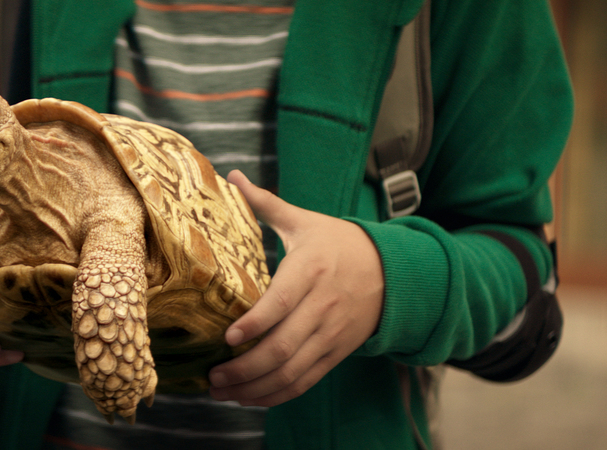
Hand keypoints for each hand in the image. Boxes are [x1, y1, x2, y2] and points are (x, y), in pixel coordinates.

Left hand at [207, 170, 383, 406]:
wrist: (393, 271)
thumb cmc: (339, 243)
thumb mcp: (305, 221)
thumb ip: (266, 203)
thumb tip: (233, 176)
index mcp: (311, 271)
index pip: (282, 303)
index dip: (255, 324)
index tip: (228, 338)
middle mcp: (322, 306)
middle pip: (284, 347)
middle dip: (245, 368)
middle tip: (213, 377)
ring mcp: (331, 334)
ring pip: (293, 371)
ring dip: (255, 388)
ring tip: (223, 392)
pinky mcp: (336, 353)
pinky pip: (305, 381)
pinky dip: (276, 395)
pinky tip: (249, 397)